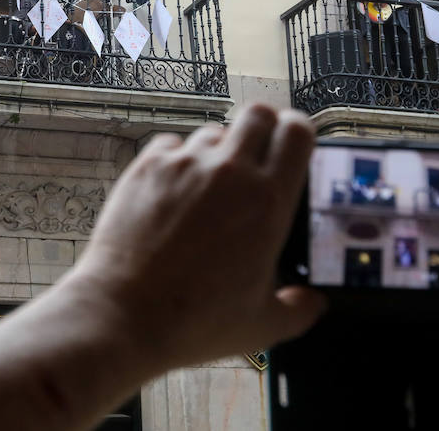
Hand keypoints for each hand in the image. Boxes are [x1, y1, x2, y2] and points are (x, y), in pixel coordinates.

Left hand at [65, 104, 325, 370]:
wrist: (125, 314)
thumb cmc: (192, 321)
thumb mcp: (263, 324)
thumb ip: (299, 309)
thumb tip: (313, 302)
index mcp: (268, 202)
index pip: (298, 132)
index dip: (299, 131)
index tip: (295, 142)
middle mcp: (229, 172)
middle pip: (257, 113)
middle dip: (262, 127)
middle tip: (257, 153)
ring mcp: (185, 164)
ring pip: (212, 131)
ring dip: (218, 151)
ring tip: (209, 188)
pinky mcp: (147, 166)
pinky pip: (170, 144)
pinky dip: (177, 160)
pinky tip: (173, 192)